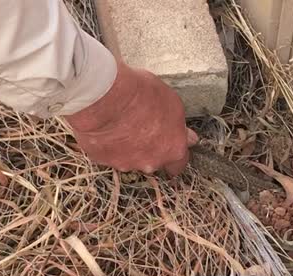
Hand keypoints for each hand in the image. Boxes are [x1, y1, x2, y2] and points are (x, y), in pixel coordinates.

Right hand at [64, 60, 197, 175]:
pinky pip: (107, 154)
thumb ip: (180, 126)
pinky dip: (108, 145)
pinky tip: (106, 127)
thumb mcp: (172, 103)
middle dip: (148, 149)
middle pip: (152, 161)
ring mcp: (126, 163)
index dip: (173, 153)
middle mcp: (151, 162)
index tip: (169, 145)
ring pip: (129, 159)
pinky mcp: (103, 161)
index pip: (179, 164)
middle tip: (141, 128)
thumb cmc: (141, 94)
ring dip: (127, 147)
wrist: (106, 97)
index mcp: (172, 149)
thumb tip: (189, 137)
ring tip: (120, 124)